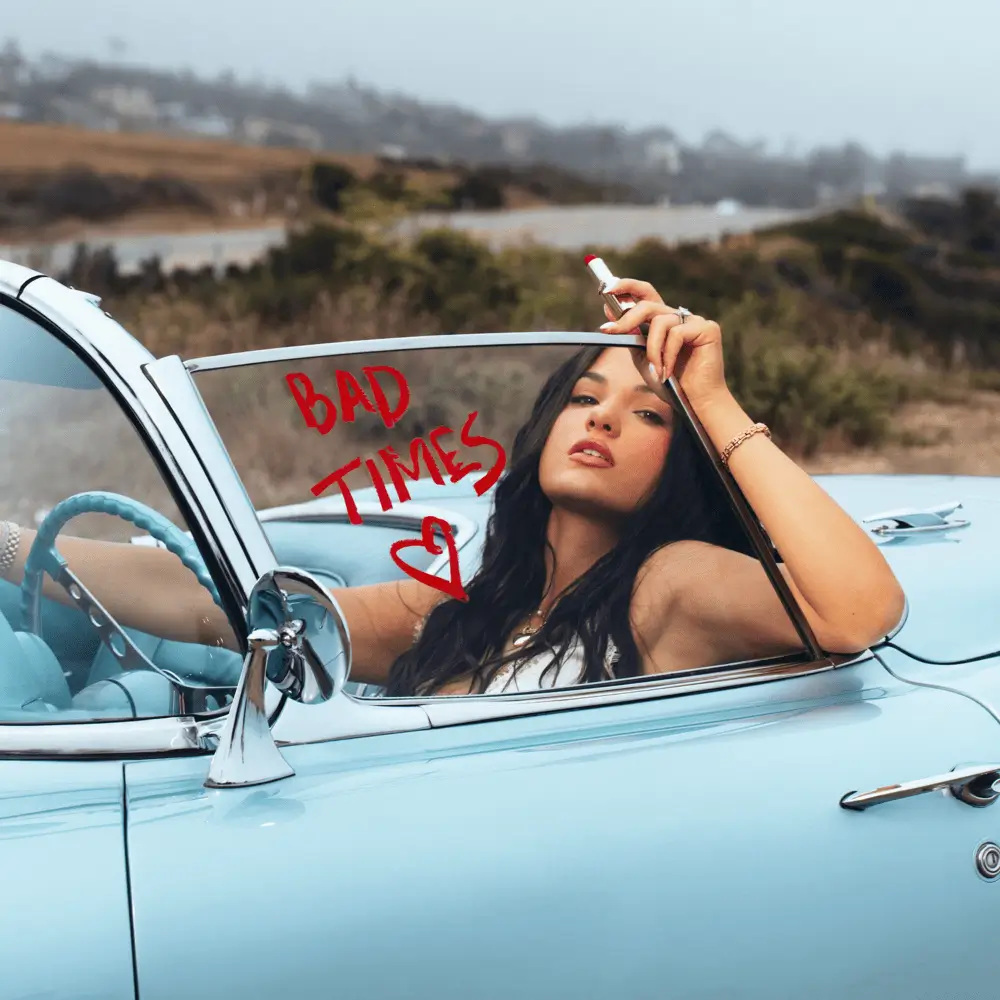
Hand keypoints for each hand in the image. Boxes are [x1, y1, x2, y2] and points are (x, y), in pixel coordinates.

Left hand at [598, 278, 729, 411]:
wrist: (695, 402)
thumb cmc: (671, 383)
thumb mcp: (643, 358)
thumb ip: (631, 336)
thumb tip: (611, 313)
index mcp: (663, 320)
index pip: (645, 294)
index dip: (626, 287)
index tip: (606, 290)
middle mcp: (679, 317)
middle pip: (648, 304)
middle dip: (627, 317)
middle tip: (610, 330)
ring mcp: (694, 321)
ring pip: (661, 321)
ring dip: (652, 349)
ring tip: (657, 370)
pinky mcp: (707, 328)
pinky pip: (677, 333)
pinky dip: (668, 354)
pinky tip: (669, 371)